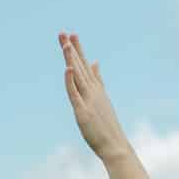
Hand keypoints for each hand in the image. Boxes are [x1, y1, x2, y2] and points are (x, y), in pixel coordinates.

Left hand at [60, 30, 131, 158]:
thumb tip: (96, 62)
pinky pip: (75, 94)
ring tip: (65, 43)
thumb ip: (98, 79)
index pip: (86, 66)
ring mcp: (88, 100)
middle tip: (63, 33)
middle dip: (71, 50)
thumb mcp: (102, 98)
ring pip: (78, 76)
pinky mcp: (82, 111)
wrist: (115, 145)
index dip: (78, 50)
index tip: (72, 35)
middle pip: (80, 67)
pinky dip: (71, 81)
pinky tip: (68, 69)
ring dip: (72, 59)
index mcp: (96, 89)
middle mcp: (93, 91)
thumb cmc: (108, 125)